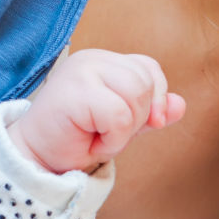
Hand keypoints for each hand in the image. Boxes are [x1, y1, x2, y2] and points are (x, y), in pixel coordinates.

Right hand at [10, 49, 185, 173]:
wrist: (38, 159)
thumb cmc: (76, 140)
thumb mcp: (123, 127)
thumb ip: (150, 114)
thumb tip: (180, 105)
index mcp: (104, 61)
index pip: (148, 69)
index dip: (155, 99)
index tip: (140, 124)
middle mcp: (92, 58)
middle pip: (146, 83)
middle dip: (137, 118)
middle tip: (106, 132)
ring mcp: (82, 70)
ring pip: (136, 95)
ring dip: (125, 129)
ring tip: (99, 135)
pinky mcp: (76, 90)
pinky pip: (120, 115)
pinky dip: (113, 138)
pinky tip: (91, 140)